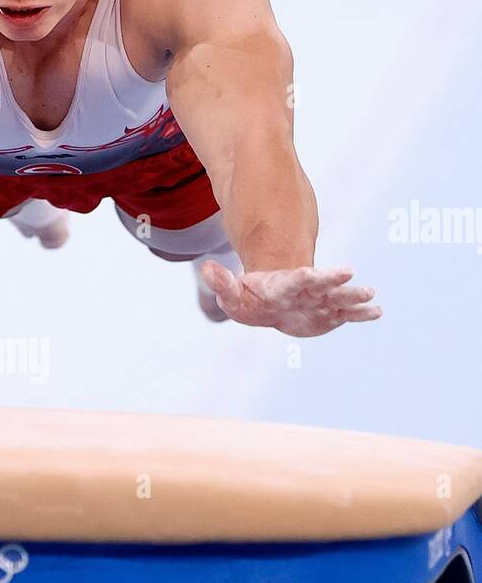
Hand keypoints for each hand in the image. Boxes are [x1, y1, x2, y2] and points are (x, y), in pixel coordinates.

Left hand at [199, 261, 381, 336]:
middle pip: (320, 285)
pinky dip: (362, 314)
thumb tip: (206, 268)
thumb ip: (222, 282)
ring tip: (370, 294)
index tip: (308, 273)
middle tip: (348, 273)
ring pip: (338, 298)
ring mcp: (320, 301)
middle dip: (333, 280)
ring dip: (353, 296)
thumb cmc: (251, 297)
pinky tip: (377, 312)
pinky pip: (348, 314)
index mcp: (283, 286)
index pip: (292, 280)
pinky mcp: (330, 314)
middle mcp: (306, 291)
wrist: (271, 303)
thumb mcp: (232, 295)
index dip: (299, 277)